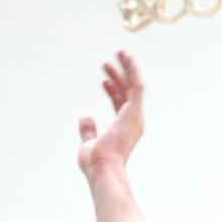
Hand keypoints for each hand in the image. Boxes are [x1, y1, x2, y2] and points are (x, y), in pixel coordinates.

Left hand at [77, 51, 144, 179]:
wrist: (102, 168)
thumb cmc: (96, 162)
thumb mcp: (89, 143)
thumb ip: (88, 130)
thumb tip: (85, 117)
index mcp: (124, 130)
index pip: (120, 105)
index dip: (113, 91)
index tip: (104, 80)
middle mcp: (133, 122)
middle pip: (127, 93)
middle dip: (119, 76)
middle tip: (109, 63)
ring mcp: (135, 116)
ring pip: (133, 86)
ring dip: (126, 69)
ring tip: (119, 53)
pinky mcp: (135, 111)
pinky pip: (136, 86)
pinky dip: (132, 70)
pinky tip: (127, 57)